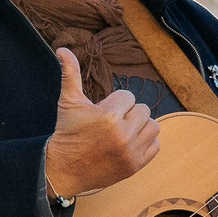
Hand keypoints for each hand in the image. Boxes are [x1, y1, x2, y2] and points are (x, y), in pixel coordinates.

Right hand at [41, 46, 159, 199]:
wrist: (65, 168)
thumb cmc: (68, 132)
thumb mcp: (68, 101)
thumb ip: (70, 73)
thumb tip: (62, 48)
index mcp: (108, 116)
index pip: (128, 96)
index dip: (114, 103)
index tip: (102, 113)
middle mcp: (123, 134)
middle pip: (142, 109)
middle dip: (127, 113)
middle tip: (110, 123)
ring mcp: (131, 151)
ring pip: (153, 125)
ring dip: (140, 126)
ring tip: (123, 130)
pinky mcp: (136, 165)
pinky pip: (156, 145)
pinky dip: (146, 142)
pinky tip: (130, 142)